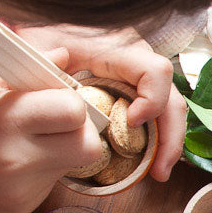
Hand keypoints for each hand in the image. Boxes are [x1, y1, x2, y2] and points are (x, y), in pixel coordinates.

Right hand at [0, 60, 106, 212]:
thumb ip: (26, 67)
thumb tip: (65, 55)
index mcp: (5, 120)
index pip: (75, 113)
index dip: (73, 102)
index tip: (57, 97)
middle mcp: (17, 161)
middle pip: (89, 147)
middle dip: (81, 130)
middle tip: (59, 121)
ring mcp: (21, 191)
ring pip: (71, 166)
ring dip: (60, 149)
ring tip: (27, 139)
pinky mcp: (21, 210)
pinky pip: (50, 183)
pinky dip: (40, 168)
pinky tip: (12, 161)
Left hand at [15, 26, 187, 180]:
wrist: (45, 37)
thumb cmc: (43, 41)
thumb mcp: (40, 46)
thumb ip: (45, 56)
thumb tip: (60, 58)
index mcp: (118, 47)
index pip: (154, 71)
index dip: (152, 100)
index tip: (132, 123)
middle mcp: (137, 60)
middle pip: (171, 97)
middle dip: (170, 137)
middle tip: (158, 172)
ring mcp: (139, 77)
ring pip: (170, 109)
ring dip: (169, 144)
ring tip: (159, 175)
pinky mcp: (136, 92)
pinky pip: (157, 116)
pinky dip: (158, 141)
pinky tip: (151, 164)